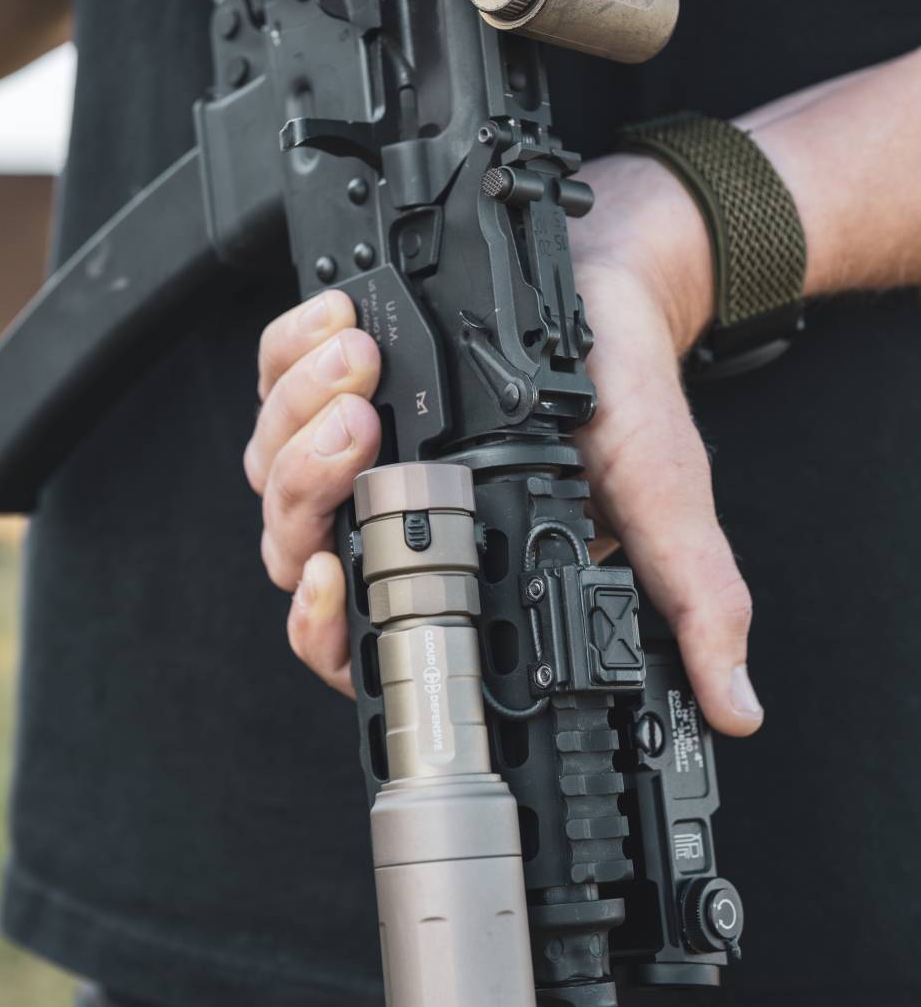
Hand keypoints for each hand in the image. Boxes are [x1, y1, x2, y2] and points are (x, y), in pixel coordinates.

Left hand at [249, 156, 762, 736]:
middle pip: (289, 539)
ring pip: (270, 458)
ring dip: (302, 409)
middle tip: (364, 429)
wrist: (616, 297)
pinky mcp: (333, 369)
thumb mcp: (663, 509)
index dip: (322, 628)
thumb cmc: (624, 406)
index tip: (331, 581)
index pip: (351, 639)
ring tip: (365, 365)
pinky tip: (340, 322)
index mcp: (447, 570)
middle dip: (312, 484)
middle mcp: (384, 516)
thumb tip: (737, 709)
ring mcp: (347, 445)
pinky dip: (292, 346)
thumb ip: (690, 606)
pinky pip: (273, 370)